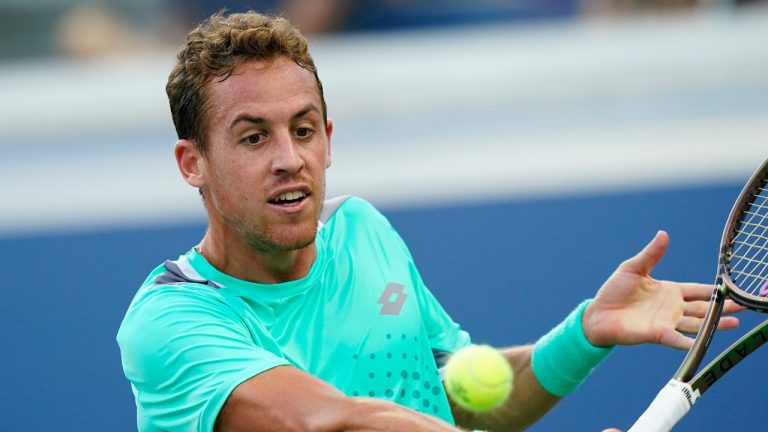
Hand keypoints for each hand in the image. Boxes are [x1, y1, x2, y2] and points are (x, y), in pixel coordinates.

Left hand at [581, 230, 742, 349]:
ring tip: (734, 323)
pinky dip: (689, 341)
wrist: (598, 313)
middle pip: (704, 308)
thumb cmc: (614, 291)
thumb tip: (663, 234)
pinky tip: (702, 342)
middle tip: (744, 306)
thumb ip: (651, 254)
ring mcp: (666, 322)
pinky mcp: (657, 334)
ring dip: (715, 324)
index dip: (714, 290)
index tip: (731, 288)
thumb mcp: (633, 268)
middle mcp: (672, 308)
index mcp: (669, 291)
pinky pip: (676, 338)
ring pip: (697, 324)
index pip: (698, 290)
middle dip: (723, 307)